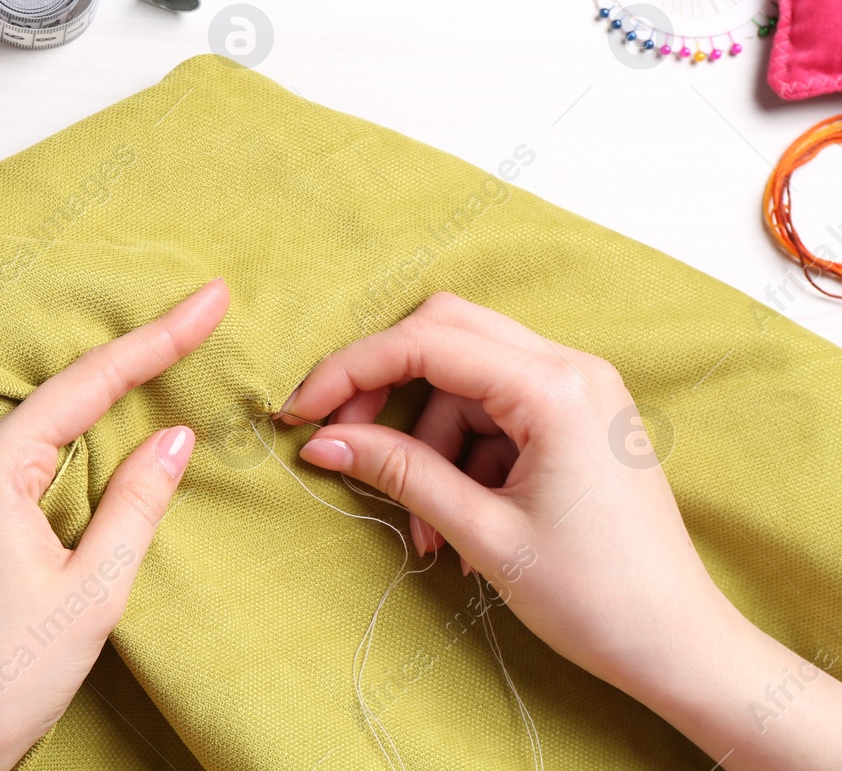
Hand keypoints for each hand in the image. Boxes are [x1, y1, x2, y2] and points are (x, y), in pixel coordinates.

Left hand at [0, 278, 229, 770]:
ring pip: (51, 413)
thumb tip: (175, 435)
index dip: (160, 337)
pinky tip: (118, 416)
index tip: (212, 297)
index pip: (91, 382)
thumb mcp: (91, 589)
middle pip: (68, 385)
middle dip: (138, 348)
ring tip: (176, 344)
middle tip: (205, 309)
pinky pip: (35, 446)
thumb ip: (136, 503)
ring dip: (111, 386)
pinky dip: (83, 426)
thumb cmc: (5, 673)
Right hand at [278, 292, 841, 769]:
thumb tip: (322, 441)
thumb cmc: (596, 598)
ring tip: (421, 525)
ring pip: (462, 377)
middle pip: (444, 333)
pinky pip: (490, 409)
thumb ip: (399, 471)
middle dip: (380, 383)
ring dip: (422, 437)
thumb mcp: (482, 532)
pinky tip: (455, 521)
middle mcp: (572, 369)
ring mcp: (578, 389)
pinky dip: (457, 453)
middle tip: (338, 438)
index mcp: (556, 387)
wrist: (679, 647)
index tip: (300, 413)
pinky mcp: (575, 417)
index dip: (350, 370)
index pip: (427, 342)